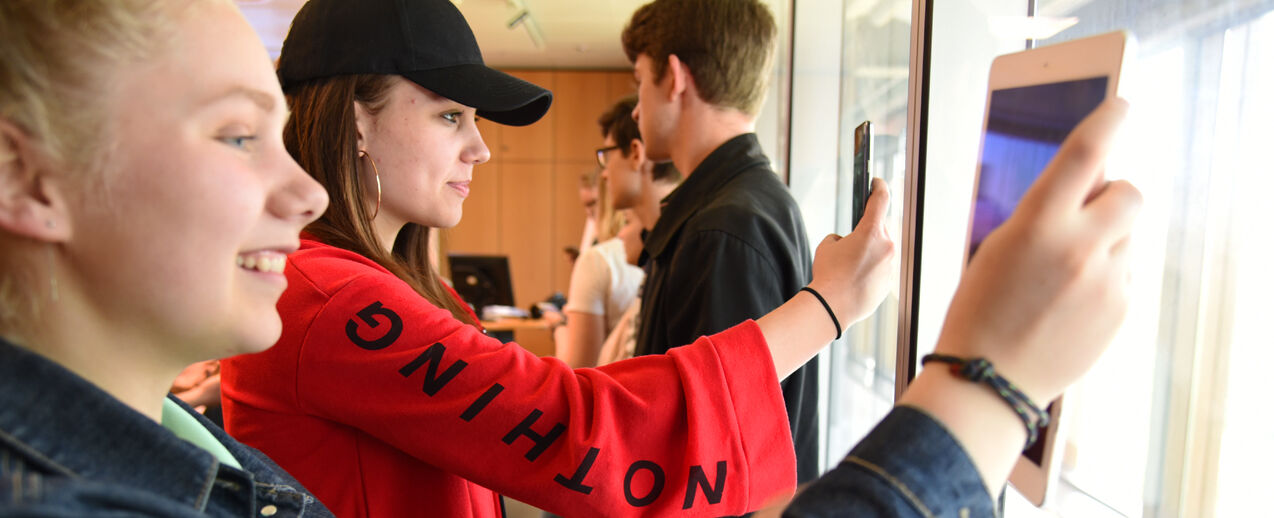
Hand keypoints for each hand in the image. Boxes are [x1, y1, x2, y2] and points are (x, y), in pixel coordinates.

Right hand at [807, 178, 897, 326]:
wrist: (833, 306)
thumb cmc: (828, 273)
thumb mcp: (827, 246)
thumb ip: (841, 237)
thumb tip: (849, 243)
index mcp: (871, 231)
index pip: (881, 199)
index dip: (878, 187)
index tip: (876, 182)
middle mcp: (887, 246)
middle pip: (881, 228)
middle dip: (869, 230)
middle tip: (854, 236)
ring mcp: (890, 265)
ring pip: (882, 250)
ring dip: (870, 251)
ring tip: (851, 263)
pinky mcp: (889, 282)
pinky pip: (881, 269)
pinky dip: (871, 269)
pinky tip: (856, 277)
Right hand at [933, 98, 1141, 404]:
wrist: (988, 377)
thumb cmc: (981, 308)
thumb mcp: (998, 245)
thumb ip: (1045, 211)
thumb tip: (1088, 182)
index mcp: (1038, 223)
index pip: (1086, 152)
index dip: (1108, 118)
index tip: (1120, 103)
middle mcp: (1080, 247)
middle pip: (1129, 192)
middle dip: (1113, 195)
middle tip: (1088, 211)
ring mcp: (1106, 281)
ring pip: (1128, 235)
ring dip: (1106, 240)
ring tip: (1065, 272)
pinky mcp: (1120, 309)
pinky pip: (1125, 273)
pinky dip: (1104, 276)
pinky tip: (1070, 299)